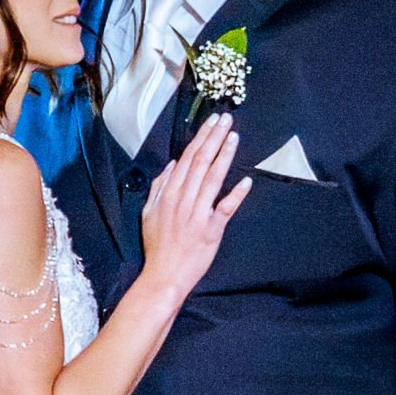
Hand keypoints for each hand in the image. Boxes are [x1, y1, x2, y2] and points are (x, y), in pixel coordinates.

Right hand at [139, 114, 250, 303]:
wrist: (164, 275)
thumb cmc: (157, 246)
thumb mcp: (148, 213)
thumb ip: (159, 187)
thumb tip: (172, 165)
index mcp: (168, 194)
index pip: (187, 158)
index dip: (201, 138)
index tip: (211, 122)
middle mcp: (183, 200)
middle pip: (201, 162)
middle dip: (214, 138)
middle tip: (226, 119)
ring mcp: (198, 214)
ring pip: (212, 179)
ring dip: (224, 156)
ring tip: (233, 137)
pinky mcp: (212, 230)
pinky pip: (226, 209)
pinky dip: (236, 194)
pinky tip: (246, 181)